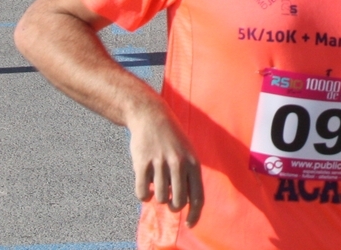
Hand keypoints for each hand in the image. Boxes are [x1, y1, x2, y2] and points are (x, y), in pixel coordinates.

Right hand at [126, 103, 204, 225]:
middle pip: (178, 202)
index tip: (189, 224)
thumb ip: (190, 176)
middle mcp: (178, 164)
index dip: (195, 215)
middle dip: (173, 206)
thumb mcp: (188, 153)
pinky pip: (143, 192)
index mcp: (193, 162)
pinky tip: (145, 188)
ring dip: (158, 197)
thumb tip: (189, 204)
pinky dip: (144, 195)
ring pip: (160, 198)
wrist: (151, 115)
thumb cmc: (172, 138)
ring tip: (157, 185)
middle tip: (169, 200)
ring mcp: (160, 163)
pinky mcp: (142, 163)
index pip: (198, 197)